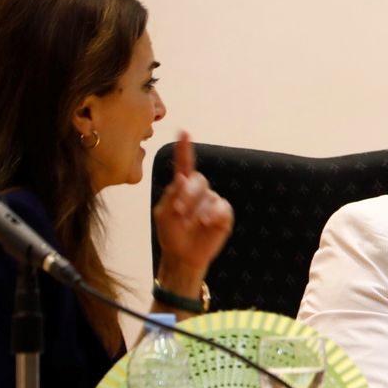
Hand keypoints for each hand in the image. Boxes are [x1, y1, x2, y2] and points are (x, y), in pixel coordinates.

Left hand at [152, 131, 233, 292]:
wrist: (183, 256)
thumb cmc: (171, 234)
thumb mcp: (163, 214)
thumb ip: (172, 195)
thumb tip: (182, 177)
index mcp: (182, 187)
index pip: (185, 164)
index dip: (185, 148)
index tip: (183, 132)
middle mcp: (199, 190)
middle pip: (198, 180)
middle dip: (187, 196)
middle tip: (178, 212)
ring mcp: (213, 201)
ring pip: (209, 196)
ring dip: (197, 211)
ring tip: (191, 225)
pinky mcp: (224, 214)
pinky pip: (222, 208)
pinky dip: (212, 216)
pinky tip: (205, 224)